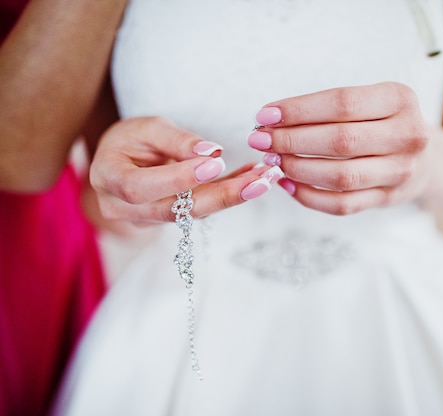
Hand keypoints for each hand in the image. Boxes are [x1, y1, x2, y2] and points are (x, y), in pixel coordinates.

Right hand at [91, 116, 281, 222]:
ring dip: (233, 196)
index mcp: (108, 179)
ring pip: (194, 212)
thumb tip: (211, 152)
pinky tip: (256, 179)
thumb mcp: (147, 127)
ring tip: (265, 179)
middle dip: (221, 196)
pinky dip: (229, 192)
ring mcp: (148, 219)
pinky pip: (203, 208)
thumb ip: (176, 140)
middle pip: (176, 209)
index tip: (215, 164)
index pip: (142, 187)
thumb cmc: (130, 137)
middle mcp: (124, 208)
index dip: (179, 179)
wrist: (122, 157)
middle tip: (259, 181)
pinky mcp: (171, 219)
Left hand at [248, 82, 431, 214]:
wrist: (428, 160)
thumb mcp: (371, 101)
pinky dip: (310, 197)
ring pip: (341, 176)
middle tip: (260, 140)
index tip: (265, 115)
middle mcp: (407, 135)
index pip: (342, 103)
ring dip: (298, 169)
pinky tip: (288, 185)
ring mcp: (401, 171)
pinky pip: (343, 205)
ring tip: (272, 161)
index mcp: (400, 99)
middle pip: (340, 141)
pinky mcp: (390, 198)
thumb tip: (272, 120)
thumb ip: (329, 108)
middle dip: (291, 141)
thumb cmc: (385, 123)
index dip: (299, 110)